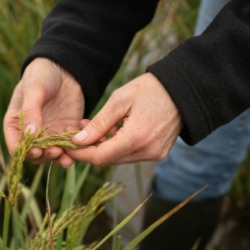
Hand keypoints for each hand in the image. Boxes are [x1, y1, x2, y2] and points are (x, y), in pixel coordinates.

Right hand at [4, 58, 84, 166]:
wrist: (64, 68)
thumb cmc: (41, 74)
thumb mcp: (34, 89)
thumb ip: (31, 111)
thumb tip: (30, 134)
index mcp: (15, 123)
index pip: (16, 145)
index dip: (25, 152)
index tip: (36, 150)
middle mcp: (31, 132)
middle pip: (34, 154)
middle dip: (44, 156)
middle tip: (55, 151)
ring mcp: (49, 133)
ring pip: (51, 154)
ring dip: (58, 158)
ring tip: (67, 157)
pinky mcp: (65, 132)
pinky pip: (68, 147)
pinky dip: (72, 151)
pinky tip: (78, 148)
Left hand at [67, 73, 181, 165]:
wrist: (183, 90)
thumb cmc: (150, 89)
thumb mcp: (120, 100)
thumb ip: (99, 123)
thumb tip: (78, 141)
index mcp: (136, 138)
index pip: (100, 157)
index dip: (81, 153)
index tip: (66, 143)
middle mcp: (147, 151)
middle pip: (109, 160)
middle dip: (90, 148)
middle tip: (79, 129)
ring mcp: (154, 154)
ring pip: (119, 158)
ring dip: (104, 145)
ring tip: (95, 125)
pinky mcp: (158, 153)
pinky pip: (131, 154)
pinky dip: (119, 145)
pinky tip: (114, 129)